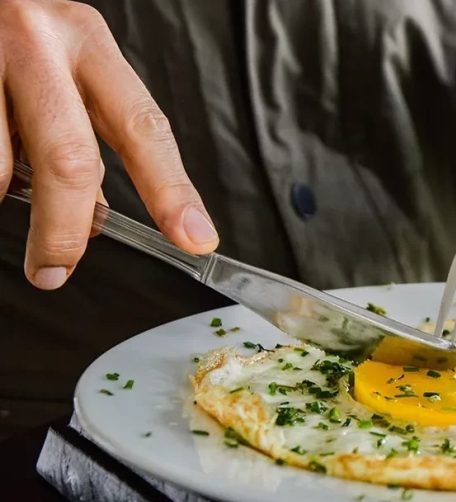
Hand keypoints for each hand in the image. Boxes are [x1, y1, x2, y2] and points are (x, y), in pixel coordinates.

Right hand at [0, 0, 217, 289]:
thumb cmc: (12, 36)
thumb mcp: (65, 71)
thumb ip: (88, 136)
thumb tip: (96, 218)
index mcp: (89, 44)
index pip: (145, 129)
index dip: (172, 191)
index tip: (195, 237)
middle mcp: (39, 44)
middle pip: (70, 160)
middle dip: (66, 230)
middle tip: (56, 269)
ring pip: (1, 167)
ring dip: (8, 201)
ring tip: (7, 201)